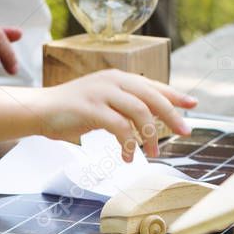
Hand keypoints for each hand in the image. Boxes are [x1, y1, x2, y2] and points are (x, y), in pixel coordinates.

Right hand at [31, 70, 196, 161]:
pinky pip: (119, 127)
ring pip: (139, 112)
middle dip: (171, 115)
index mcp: (118, 77)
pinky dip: (128, 144)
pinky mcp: (90, 108)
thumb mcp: (103, 102)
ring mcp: (101, 93)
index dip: (174, 95)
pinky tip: (127, 156)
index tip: (193, 105)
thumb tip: (153, 118)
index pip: (153, 85)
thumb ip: (125, 105)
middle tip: (184, 132)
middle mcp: (112, 80)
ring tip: (151, 153)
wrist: (40, 110)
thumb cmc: (72, 110)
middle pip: (151, 97)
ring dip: (149, 135)